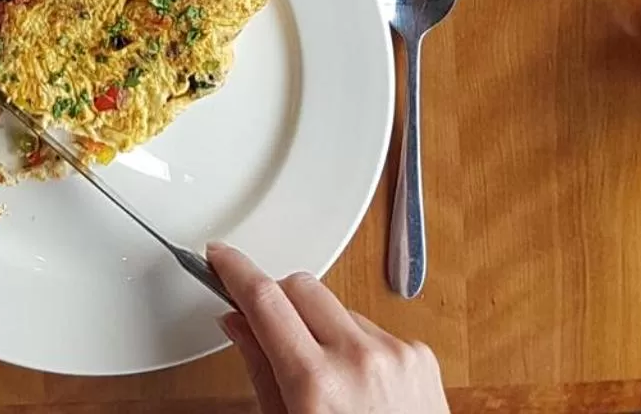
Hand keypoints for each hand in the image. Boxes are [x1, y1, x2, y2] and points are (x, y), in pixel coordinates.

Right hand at [210, 245, 448, 413]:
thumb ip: (262, 372)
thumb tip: (237, 322)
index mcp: (317, 385)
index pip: (265, 300)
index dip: (235, 270)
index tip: (220, 256)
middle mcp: (358, 358)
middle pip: (301, 286)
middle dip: (279, 298)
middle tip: (269, 327)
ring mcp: (394, 352)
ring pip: (337, 307)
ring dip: (321, 326)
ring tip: (327, 377)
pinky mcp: (420, 354)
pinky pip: (373, 328)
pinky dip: (357, 346)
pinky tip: (361, 385)